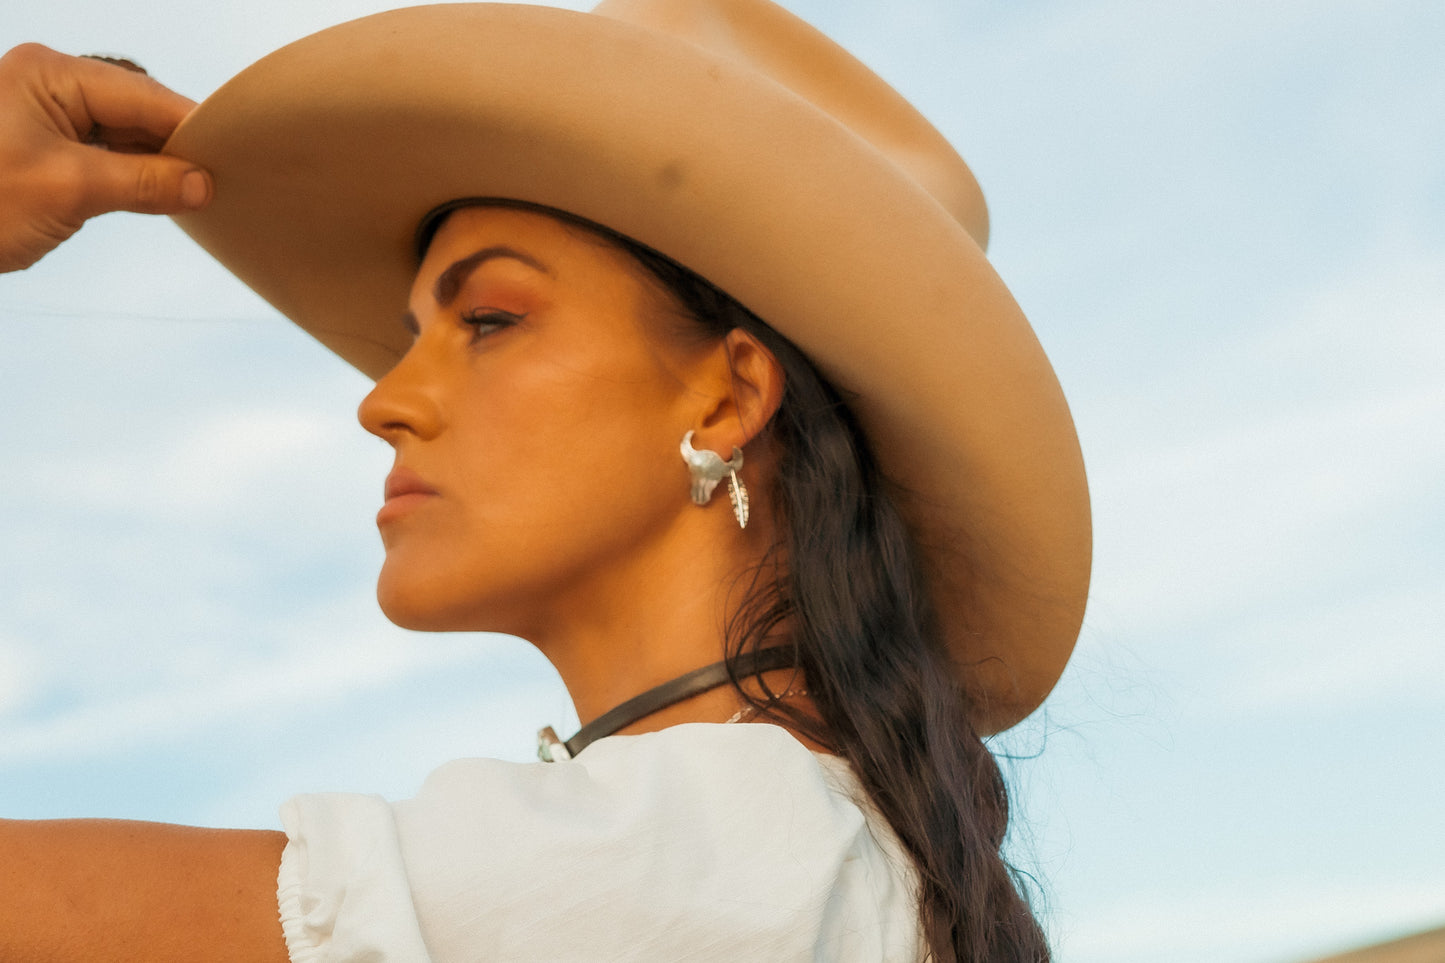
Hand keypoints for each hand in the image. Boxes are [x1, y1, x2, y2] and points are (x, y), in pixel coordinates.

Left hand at [0, 43, 212, 272]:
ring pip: (122, 133)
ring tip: (196, 190)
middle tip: (221, 179)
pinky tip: (160, 193)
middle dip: (176, 145)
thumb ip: (143, 182)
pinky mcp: (43, 145)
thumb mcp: (69, 190)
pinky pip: (103, 151)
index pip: (141, 96)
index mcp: (48, 74)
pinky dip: (132, 172)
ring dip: (156, 162)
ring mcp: (44, 114)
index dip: (191, 126)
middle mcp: (48, 84)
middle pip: (136, 110)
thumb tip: (203, 184)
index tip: (236, 155)